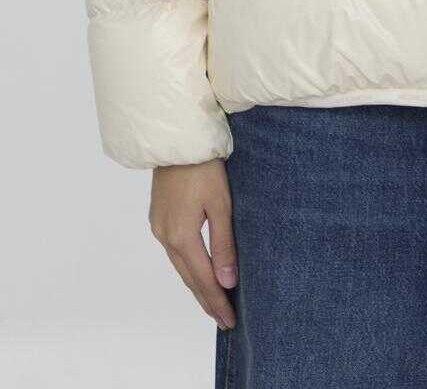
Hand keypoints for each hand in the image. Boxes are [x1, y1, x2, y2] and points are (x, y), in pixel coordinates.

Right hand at [149, 158, 237, 329]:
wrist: (178, 142)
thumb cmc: (203, 168)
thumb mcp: (220, 205)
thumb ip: (223, 245)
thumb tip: (227, 281)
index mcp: (181, 236)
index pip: (203, 280)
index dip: (217, 301)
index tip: (230, 321)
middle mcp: (165, 237)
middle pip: (189, 278)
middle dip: (208, 300)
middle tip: (224, 320)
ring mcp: (159, 228)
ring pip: (181, 267)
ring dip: (197, 285)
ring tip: (214, 303)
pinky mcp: (159, 219)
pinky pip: (175, 253)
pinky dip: (189, 267)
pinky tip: (198, 272)